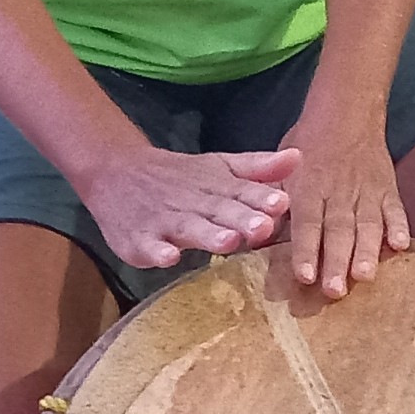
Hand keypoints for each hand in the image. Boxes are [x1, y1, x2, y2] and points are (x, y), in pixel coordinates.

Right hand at [74, 142, 299, 272]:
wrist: (115, 171)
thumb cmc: (179, 177)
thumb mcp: (219, 167)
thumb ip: (258, 168)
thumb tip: (299, 156)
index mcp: (215, 186)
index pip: (241, 192)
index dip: (261, 198)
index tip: (282, 203)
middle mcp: (193, 203)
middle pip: (219, 211)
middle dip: (241, 219)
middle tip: (263, 226)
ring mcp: (165, 221)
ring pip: (189, 228)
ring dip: (208, 234)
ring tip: (228, 241)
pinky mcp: (139, 239)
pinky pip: (148, 247)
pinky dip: (157, 252)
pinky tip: (169, 258)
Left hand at [282, 101, 407, 297]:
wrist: (347, 110)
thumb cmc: (308, 144)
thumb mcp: (282, 166)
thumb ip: (274, 201)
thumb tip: (256, 234)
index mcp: (309, 187)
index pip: (307, 223)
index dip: (306, 250)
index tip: (305, 276)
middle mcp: (338, 191)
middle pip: (338, 230)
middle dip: (336, 261)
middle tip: (334, 291)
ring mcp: (366, 190)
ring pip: (367, 224)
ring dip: (366, 251)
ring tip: (365, 276)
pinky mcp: (387, 188)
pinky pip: (395, 209)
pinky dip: (399, 227)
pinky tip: (400, 247)